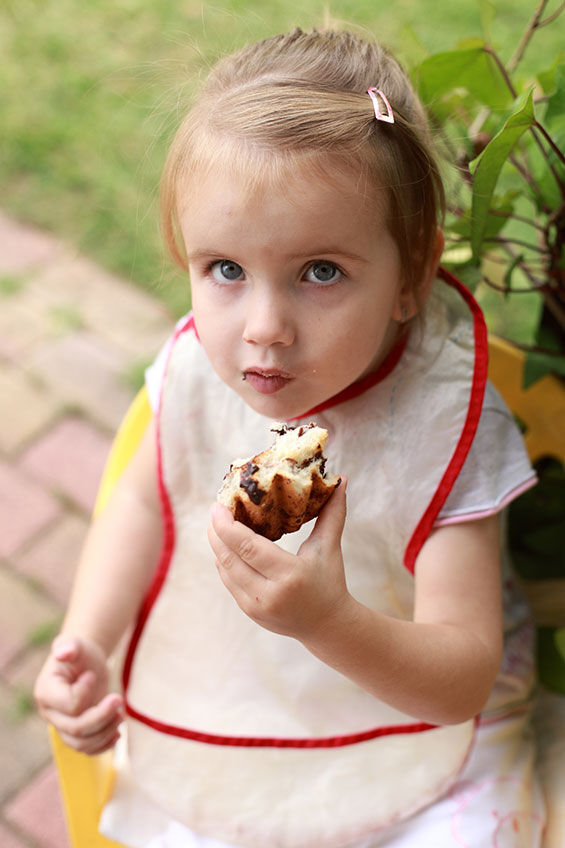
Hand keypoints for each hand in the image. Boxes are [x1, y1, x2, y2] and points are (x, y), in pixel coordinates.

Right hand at [34, 635, 123, 754]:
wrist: (85, 665)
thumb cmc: (80, 654)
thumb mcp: (76, 644)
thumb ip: (69, 646)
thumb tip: (63, 652)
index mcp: (46, 692)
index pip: (69, 705)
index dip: (86, 692)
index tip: (92, 675)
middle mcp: (51, 714)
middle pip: (76, 728)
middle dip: (102, 715)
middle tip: (120, 698)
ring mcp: (62, 726)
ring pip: (82, 744)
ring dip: (105, 731)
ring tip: (121, 714)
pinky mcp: (75, 734)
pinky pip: (87, 750)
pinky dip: (104, 745)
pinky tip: (117, 732)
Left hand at [208, 480, 349, 641]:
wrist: (328, 626)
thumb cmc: (330, 581)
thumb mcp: (330, 547)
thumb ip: (333, 513)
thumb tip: (340, 479)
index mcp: (290, 575)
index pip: (247, 547)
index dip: (227, 526)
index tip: (218, 506)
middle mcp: (269, 594)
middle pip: (229, 558)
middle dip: (216, 532)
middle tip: (215, 509)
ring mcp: (256, 606)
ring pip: (225, 569)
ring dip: (217, 545)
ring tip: (217, 524)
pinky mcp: (250, 612)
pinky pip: (229, 581)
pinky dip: (224, 561)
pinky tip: (226, 545)